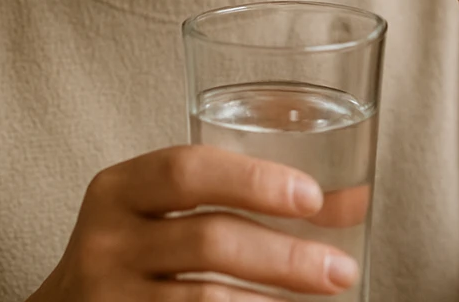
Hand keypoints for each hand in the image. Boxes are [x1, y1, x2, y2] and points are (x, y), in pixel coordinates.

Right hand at [28, 145, 359, 300]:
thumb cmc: (138, 252)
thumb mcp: (168, 212)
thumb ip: (244, 197)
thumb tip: (353, 201)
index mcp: (119, 189)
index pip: (187, 170)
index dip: (253, 180)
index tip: (312, 196)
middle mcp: (106, 243)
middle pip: (208, 241)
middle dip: (285, 256)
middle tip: (340, 270)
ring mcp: (110, 298)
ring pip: (207, 301)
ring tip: (326, 299)